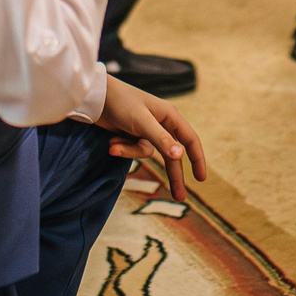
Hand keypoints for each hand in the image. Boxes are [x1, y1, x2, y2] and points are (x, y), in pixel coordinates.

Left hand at [94, 76, 208, 203]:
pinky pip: (133, 150)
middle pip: (172, 155)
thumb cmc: (122, 103)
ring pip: (147, 153)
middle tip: (179, 198)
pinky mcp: (133, 136)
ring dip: (130, 151)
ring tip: (113, 145)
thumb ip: (161, 139)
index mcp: (170, 116)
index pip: (190, 139)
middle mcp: (162, 123)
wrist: (95, 97)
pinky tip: (111, 141)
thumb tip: (180, 156)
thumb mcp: (142, 122)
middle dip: (173, 175)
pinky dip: (123, 148)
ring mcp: (147, 131)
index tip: (201, 179)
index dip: (198, 158)